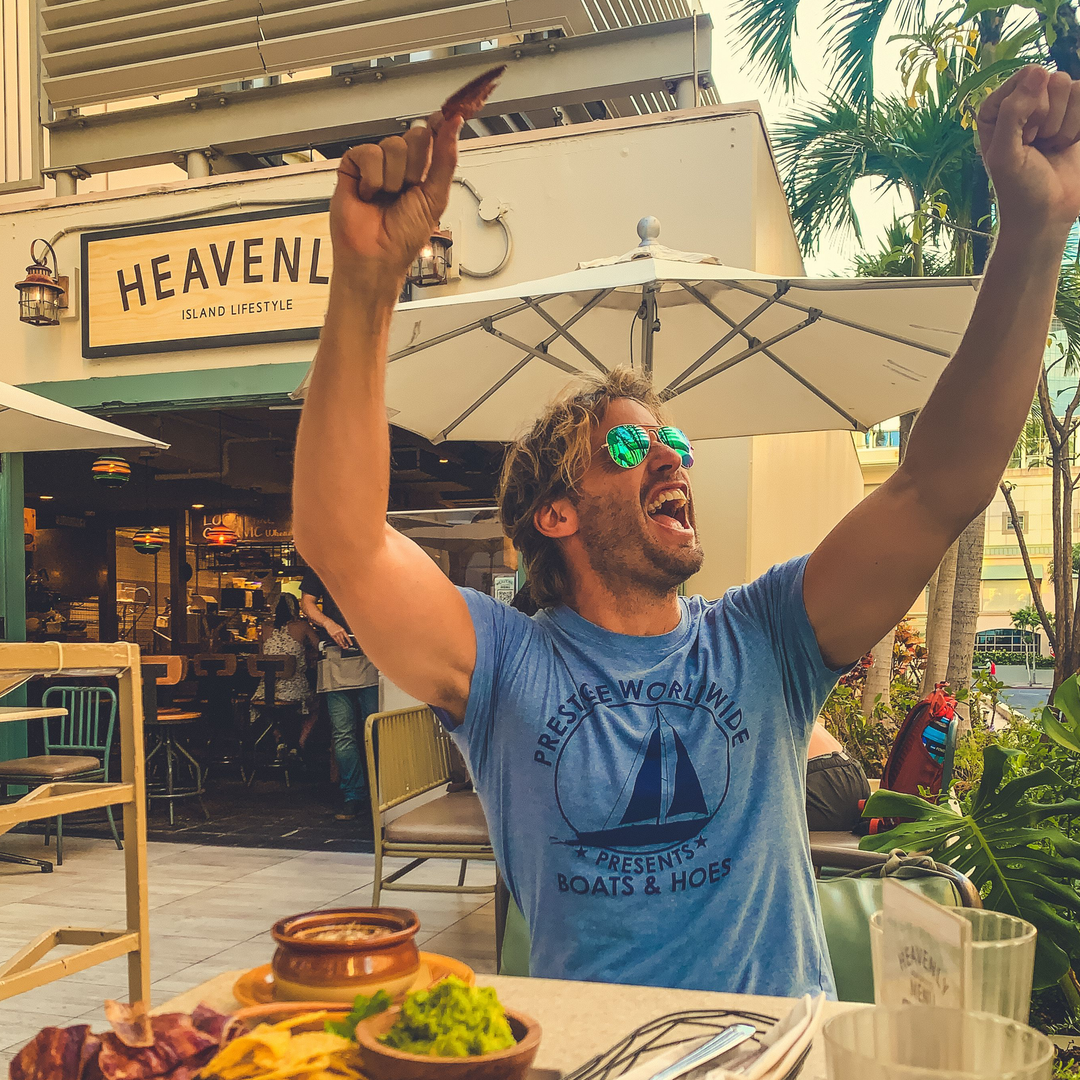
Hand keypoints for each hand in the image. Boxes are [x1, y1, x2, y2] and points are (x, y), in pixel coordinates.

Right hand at [324, 620, 350, 647]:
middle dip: (345, 644)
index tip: (351, 644)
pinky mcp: (332, 635)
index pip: (347, 636)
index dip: (349, 641)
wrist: (329, 624)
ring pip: (340, 641)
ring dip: (342, 645)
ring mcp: (336, 634)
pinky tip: (340, 645)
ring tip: (344, 647)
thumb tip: (346, 638)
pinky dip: (338, 643)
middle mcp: (339, 632)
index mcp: (342, 630)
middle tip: (347, 647)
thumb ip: (343, 633)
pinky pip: (336, 641)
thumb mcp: (341, 628)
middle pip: (343, 640)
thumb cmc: (335, 626)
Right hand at [330, 112, 462, 281]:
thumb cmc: (404, 237)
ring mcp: (376, 165)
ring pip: (393, 145)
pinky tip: (368, 194)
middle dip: (415, 167)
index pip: (433, 137)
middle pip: (415, 137)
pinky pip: (367, 153)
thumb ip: (445, 159)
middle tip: (407, 191)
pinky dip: (371, 177)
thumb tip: (455, 124)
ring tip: (385, 198)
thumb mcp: (436, 197)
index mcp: (422, 172)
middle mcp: (400, 166)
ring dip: (393, 178)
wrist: (375, 256)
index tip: (445, 119)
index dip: (439, 128)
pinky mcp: (353, 166)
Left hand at [979, 66, 1079, 237]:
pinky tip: (1066, 145)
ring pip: (1072, 88)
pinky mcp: (1074, 116)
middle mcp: (1022, 103)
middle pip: (1052, 81)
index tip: (1022, 139)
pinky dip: (1079, 126)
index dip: (1030, 109)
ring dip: (1065, 125)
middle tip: (1037, 145)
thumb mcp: (1005, 153)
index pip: (1026, 79)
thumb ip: (1014, 111)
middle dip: (1049, 118)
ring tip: (1050, 147)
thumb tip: (1038, 71)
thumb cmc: (1019, 188)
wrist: (1046, 214)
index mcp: (997, 109)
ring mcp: (1050, 108)